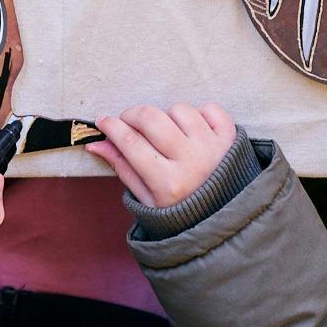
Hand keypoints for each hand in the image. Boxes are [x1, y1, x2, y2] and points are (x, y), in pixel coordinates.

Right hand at [88, 103, 235, 207]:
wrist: (227, 218)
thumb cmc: (181, 210)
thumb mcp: (147, 198)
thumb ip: (122, 167)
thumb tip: (95, 143)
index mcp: (167, 183)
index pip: (130, 142)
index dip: (111, 127)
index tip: (103, 121)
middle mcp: (192, 162)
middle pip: (151, 118)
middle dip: (132, 115)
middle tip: (128, 122)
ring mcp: (214, 148)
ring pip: (179, 109)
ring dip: (167, 116)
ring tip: (167, 133)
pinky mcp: (230, 138)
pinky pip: (209, 108)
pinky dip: (198, 113)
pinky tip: (192, 130)